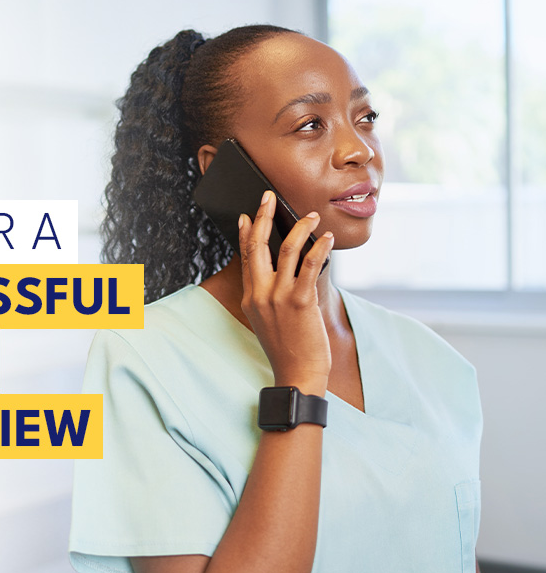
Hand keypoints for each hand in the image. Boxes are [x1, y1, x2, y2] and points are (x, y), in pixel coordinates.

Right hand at [238, 190, 334, 395]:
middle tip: (269, 197)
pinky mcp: (300, 301)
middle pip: (257, 245)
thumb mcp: (267, 320)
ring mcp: (278, 297)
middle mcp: (260, 294)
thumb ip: (267, 295)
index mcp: (250, 297)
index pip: (245, 257)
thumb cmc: (288, 349)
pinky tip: (327, 238)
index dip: (245, 232)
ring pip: (286, 249)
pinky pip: (311, 265)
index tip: (247, 215)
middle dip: (263, 217)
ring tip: (311, 216)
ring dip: (300, 227)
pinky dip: (320, 247)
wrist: (296, 374)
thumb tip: (279, 272)